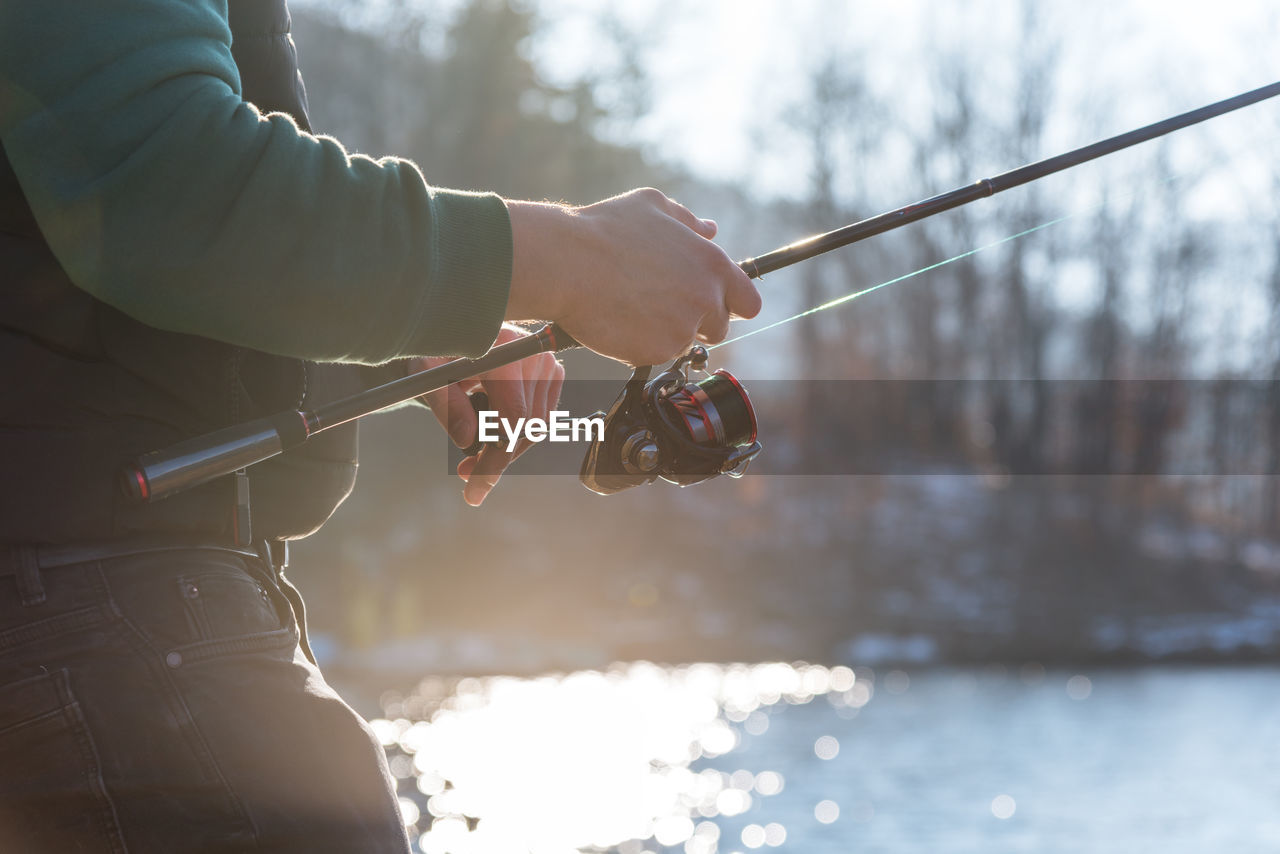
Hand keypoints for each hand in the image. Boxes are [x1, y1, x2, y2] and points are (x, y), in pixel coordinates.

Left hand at [412, 325, 564, 505]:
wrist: (455, 335)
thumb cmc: (436, 354)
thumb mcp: (428, 377)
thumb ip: (447, 405)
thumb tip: (467, 440)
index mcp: (502, 350)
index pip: (513, 417)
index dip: (494, 456)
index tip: (474, 484)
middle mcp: (532, 354)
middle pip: (526, 427)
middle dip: (496, 458)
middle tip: (469, 477)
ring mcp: (546, 363)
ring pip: (536, 428)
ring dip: (505, 448)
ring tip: (474, 453)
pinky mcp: (552, 372)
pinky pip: (541, 419)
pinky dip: (517, 434)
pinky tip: (493, 430)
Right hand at [504, 188, 762, 365]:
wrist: (565, 263)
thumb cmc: (604, 229)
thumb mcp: (651, 206)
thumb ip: (688, 220)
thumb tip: (710, 229)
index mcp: (712, 264)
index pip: (749, 301)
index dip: (731, 304)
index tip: (714, 304)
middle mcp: (705, 298)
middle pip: (719, 328)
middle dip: (696, 322)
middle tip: (660, 306)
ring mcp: (683, 328)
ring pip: (684, 342)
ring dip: (666, 332)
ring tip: (632, 307)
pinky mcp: (657, 351)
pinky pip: (655, 355)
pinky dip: (640, 344)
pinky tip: (618, 320)